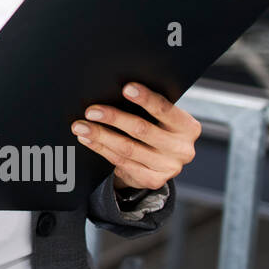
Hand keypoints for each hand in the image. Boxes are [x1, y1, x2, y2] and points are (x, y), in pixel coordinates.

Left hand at [71, 81, 200, 190]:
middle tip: (91, 111)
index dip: (146, 99)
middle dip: (113, 118)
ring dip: (100, 135)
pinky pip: (121, 162)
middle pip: (142, 130)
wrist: (161, 162)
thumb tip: (114, 92)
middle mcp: (182, 149)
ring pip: (128, 149)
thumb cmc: (156, 128)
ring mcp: (168, 168)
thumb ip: (148, 108)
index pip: (166, 110)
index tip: (126, 88)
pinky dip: (101, 149)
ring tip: (81, 126)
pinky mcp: (152, 180)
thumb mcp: (161, 118)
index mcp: (188, 127)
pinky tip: (88, 140)